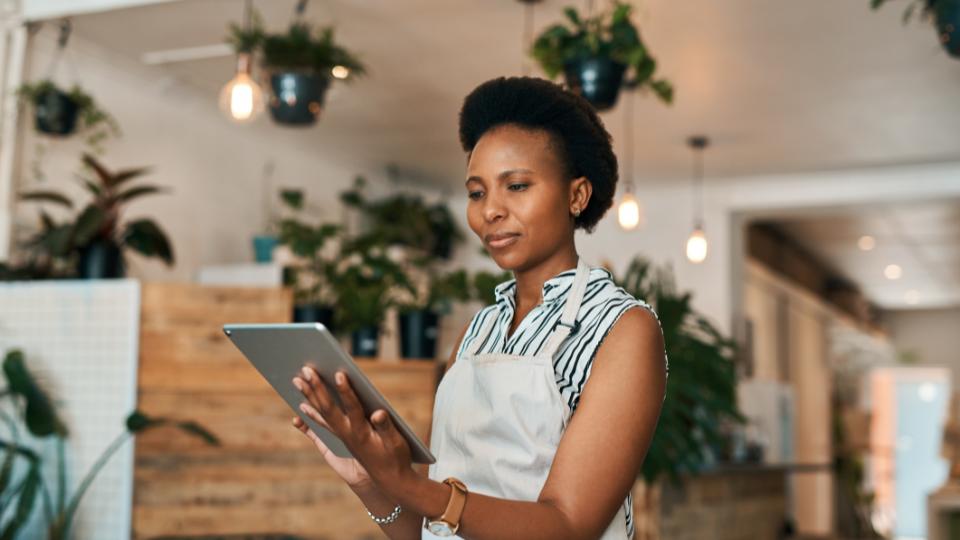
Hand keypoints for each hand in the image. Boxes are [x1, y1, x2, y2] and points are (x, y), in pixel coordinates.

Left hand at [292, 366, 415, 497]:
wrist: (388, 481)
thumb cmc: (395, 458)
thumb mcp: (396, 443)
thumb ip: (386, 427)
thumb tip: (378, 414)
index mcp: (362, 433)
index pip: (352, 408)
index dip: (346, 390)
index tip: (339, 373)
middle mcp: (347, 434)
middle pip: (328, 408)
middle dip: (317, 388)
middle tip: (306, 370)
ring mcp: (342, 437)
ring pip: (321, 415)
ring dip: (308, 397)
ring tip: (296, 381)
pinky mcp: (340, 441)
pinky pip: (320, 428)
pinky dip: (308, 420)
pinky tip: (296, 416)